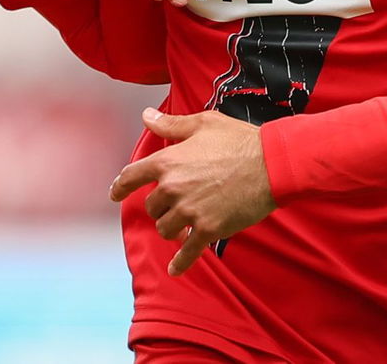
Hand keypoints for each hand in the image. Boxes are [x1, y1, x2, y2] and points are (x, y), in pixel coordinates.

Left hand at [110, 108, 274, 275]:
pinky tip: (174, 270)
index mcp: (167, 161)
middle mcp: (173, 188)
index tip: (114, 194)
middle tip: (176, 202)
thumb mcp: (202, 124)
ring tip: (183, 224)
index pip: (131, 176)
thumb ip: (170, 124)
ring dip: (171, 227)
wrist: (271, 164)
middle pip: (152, 206)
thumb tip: (147, 116)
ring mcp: (189, 211)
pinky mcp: (208, 229)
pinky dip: (180, 262)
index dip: (120, 186)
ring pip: (165, 228)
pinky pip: (187, 251)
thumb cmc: (238, 140)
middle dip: (161, 206)